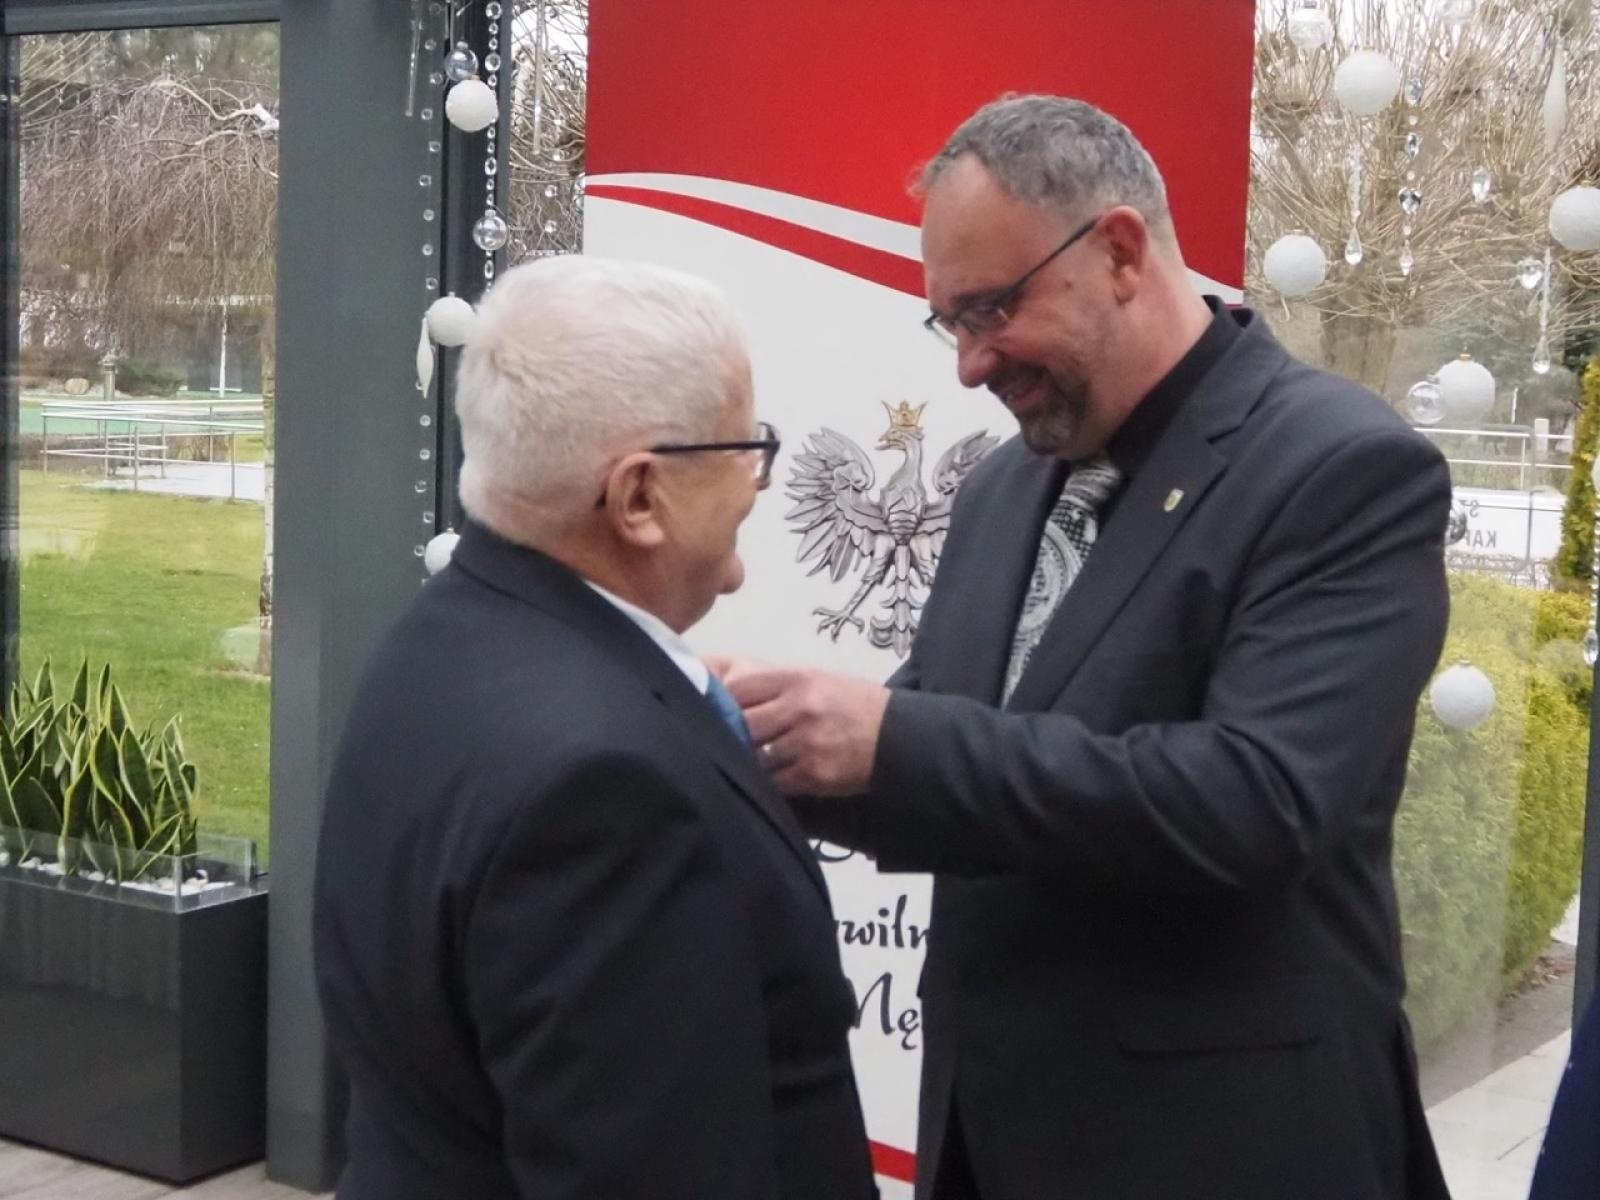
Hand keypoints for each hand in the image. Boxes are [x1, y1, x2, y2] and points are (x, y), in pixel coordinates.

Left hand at [724, 666, 889, 795]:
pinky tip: (766, 781)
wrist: (896, 736)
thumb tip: (725, 691)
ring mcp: (806, 743)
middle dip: (731, 735)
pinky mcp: (813, 775)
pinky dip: (766, 783)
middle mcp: (800, 708)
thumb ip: (774, 686)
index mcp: (797, 679)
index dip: (721, 702)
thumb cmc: (851, 705)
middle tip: (723, 743)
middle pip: (742, 723)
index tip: (716, 712)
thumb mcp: (815, 680)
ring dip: (747, 763)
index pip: (739, 688)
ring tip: (745, 764)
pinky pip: (773, 783)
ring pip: (754, 756)